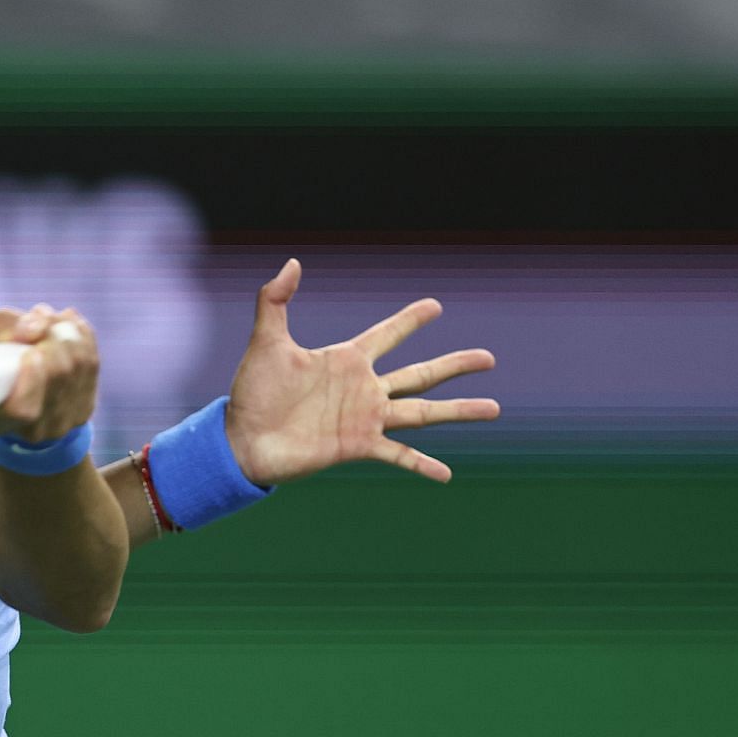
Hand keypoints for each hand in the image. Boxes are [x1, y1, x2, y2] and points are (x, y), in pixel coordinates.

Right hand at [0, 304, 98, 444]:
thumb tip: (36, 327)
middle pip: (58, 377)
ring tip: (49, 319)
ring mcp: (64, 422)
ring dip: (66, 332)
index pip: (20, 410)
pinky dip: (81, 336)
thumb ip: (3, 329)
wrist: (17, 382)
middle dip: (52, 337)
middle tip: (38, 316)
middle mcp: (33, 430)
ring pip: (79, 365)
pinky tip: (67, 325)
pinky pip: (92, 363)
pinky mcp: (85, 407)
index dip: (31, 378)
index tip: (30, 352)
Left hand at [224, 259, 498, 485]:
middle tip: (489, 358)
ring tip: (494, 408)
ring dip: (458, 410)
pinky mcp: (358, 446)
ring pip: (423, 412)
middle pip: (420, 374)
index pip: (387, 335)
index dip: (410, 320)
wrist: (242, 439)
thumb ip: (275, 300)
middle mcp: (363, 389)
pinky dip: (423, 464)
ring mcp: (365, 420)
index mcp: (346, 361)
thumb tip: (291, 262)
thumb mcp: (266, 341)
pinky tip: (447, 474)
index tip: (435, 306)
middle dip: (454, 365)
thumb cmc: (251, 392)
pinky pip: (398, 454)